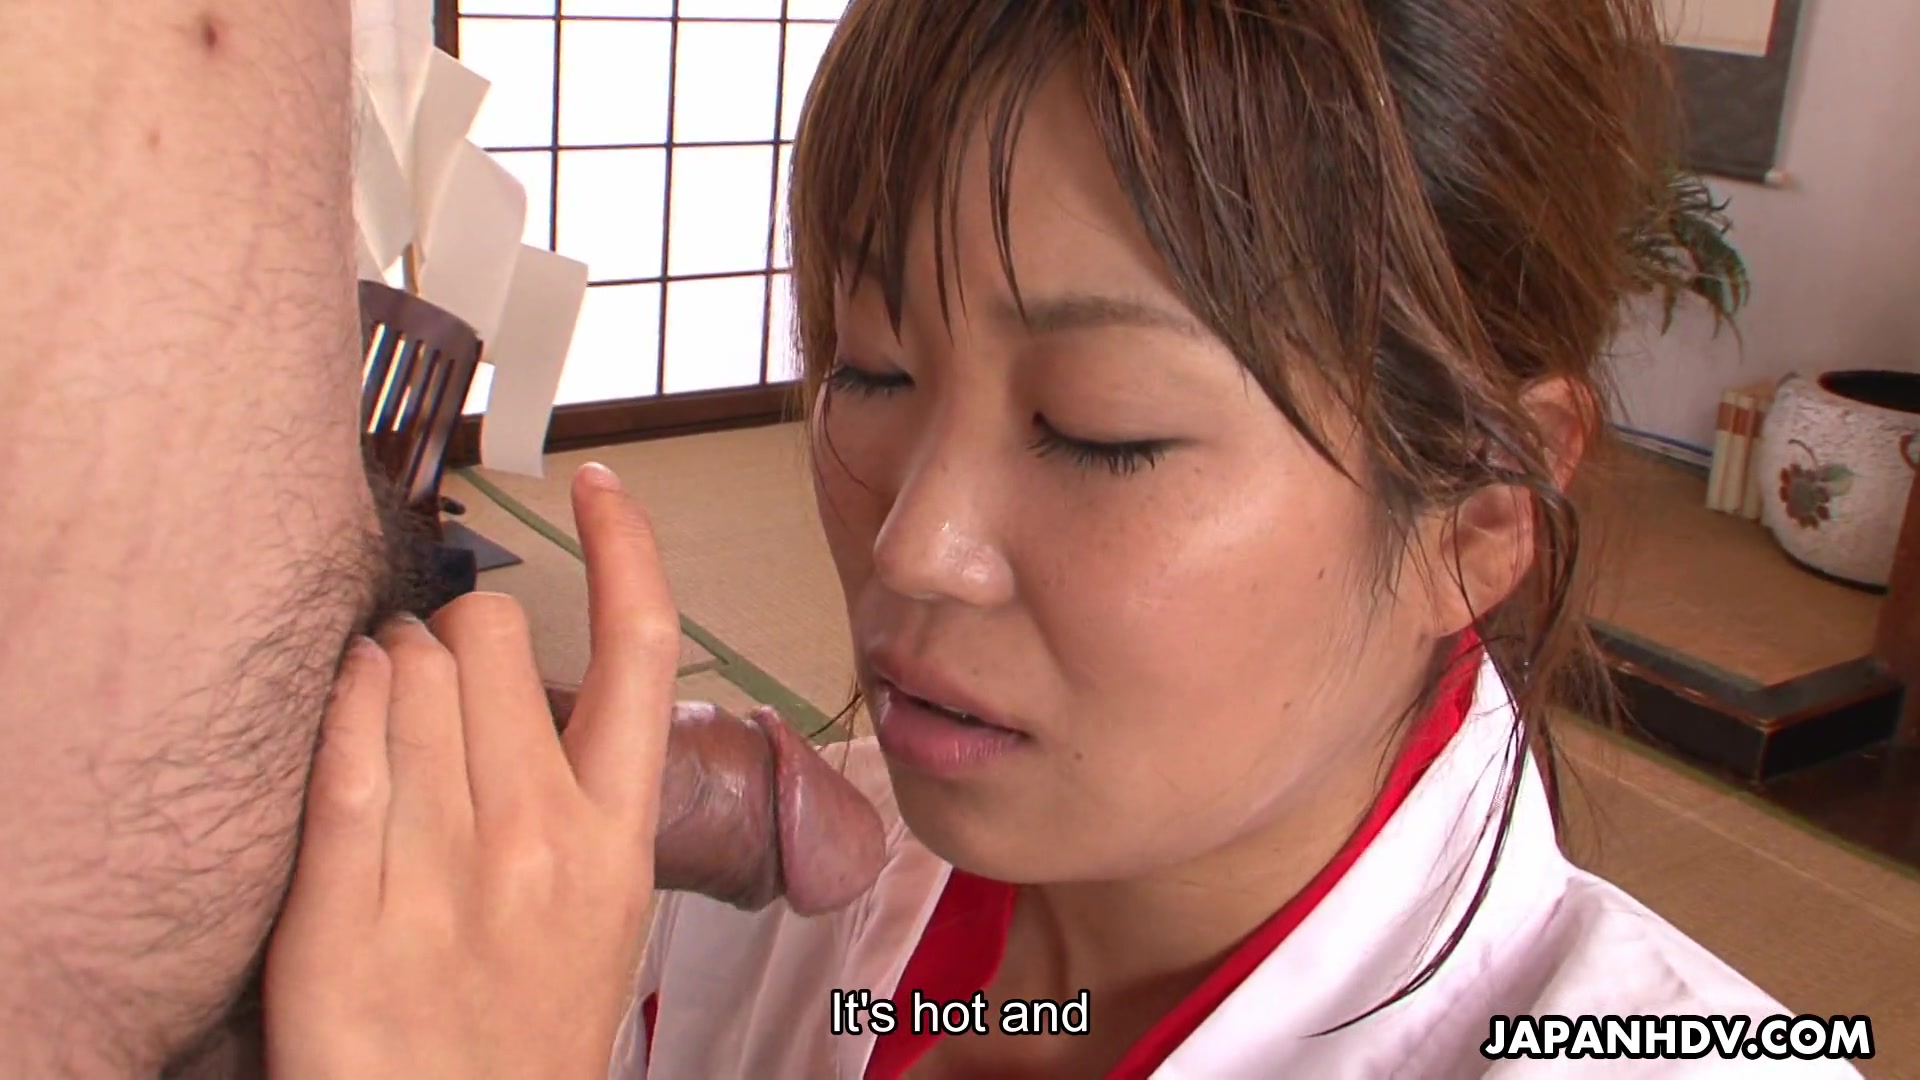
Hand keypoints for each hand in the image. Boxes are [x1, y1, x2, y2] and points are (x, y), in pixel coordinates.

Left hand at [263, 463, 679, 1078]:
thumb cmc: (529, 1023)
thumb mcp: (606, 907)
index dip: (626, 547)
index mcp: (619, 839)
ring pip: (406, 673)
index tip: (598, 483)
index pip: (643, 653)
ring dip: (387, 663)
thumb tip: (511, 668)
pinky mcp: (346, 909)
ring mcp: (445, 874)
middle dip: (455, 630)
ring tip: (385, 704)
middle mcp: (541, 841)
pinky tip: (343, 694)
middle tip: (437, 672)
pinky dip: (338, 700)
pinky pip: (342, 750)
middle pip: (491, 637)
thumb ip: (582, 790)